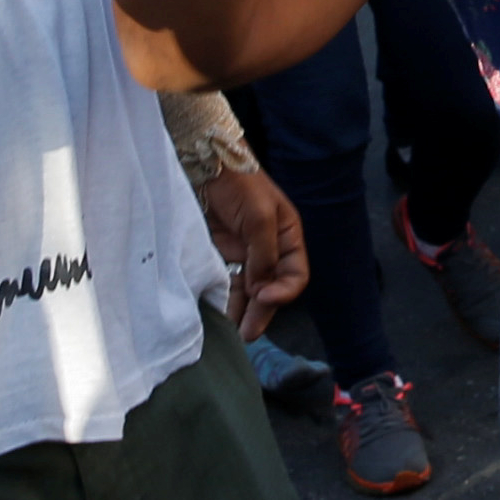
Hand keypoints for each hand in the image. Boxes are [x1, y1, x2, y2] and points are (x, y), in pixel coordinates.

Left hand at [194, 166, 309, 337]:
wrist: (205, 165)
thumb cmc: (240, 184)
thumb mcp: (260, 216)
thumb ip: (263, 254)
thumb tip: (260, 289)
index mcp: (288, 237)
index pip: (295, 275)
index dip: (284, 291)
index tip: (264, 296)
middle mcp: (270, 249)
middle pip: (272, 289)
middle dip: (261, 312)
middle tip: (248, 333)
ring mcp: (245, 253)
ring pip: (249, 291)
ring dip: (243, 312)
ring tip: (234, 334)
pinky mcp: (222, 255)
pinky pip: (227, 283)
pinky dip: (225, 299)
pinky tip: (220, 315)